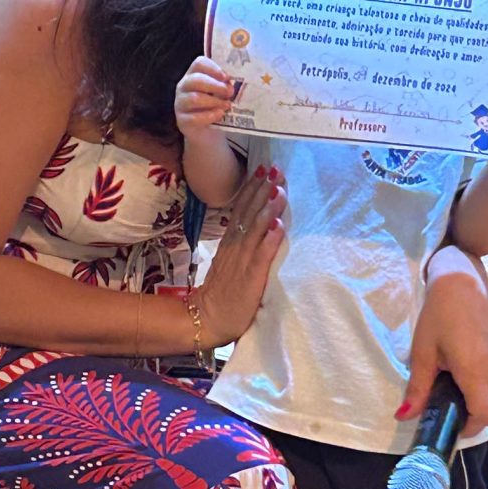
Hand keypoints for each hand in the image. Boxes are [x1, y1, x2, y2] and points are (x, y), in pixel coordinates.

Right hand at [175, 56, 239, 134]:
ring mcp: (180, 103)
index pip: (199, 63)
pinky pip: (193, 117)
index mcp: (194, 74)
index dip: (213, 68)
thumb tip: (234, 83)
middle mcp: (184, 86)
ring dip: (214, 101)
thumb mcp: (220, 93)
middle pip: (196, 80)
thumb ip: (225, 85)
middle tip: (230, 92)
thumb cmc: (214, 107)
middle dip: (215, 85)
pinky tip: (219, 115)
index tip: (226, 77)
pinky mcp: (182, 120)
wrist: (207, 132)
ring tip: (227, 105)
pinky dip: (208, 116)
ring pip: (194, 98)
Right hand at [195, 166, 285, 345]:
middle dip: (262, 190)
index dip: (253, 188)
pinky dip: (270, 239)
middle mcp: (236, 247)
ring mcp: (243, 261)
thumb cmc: (224, 293)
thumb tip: (257, 224)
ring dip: (268, 208)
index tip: (264, 169)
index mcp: (231, 243)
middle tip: (275, 169)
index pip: (242, 209)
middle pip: (249, 213)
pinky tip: (280, 225)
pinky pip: (261, 255)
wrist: (207, 319)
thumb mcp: (229, 262)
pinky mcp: (251, 277)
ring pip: (256, 229)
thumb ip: (240, 244)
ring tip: (279, 189)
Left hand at [398, 259, 487, 438]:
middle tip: (458, 412)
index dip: (471, 427)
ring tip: (470, 399)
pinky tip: (482, 384)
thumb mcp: (422, 353)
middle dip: (478, 418)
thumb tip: (404, 417)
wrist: (462, 282)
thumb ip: (418, 389)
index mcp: (477, 369)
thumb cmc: (438, 316)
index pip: (486, 415)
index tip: (454, 423)